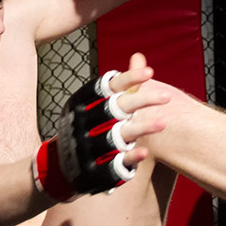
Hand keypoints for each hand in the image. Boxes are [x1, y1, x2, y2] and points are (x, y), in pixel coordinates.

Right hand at [33, 53, 169, 200]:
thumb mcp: (93, 103)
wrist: (58, 166)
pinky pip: (116, 161)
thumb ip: (120, 85)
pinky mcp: (96, 168)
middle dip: (142, 101)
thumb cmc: (83, 127)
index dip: (129, 79)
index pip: (108, 86)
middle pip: (116, 108)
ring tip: (163, 123)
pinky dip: (131, 156)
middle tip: (167, 96)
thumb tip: (140, 58)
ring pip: (118, 133)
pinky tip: (145, 151)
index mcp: (83, 103)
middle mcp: (85, 122)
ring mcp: (90, 145)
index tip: (150, 72)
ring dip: (142, 128)